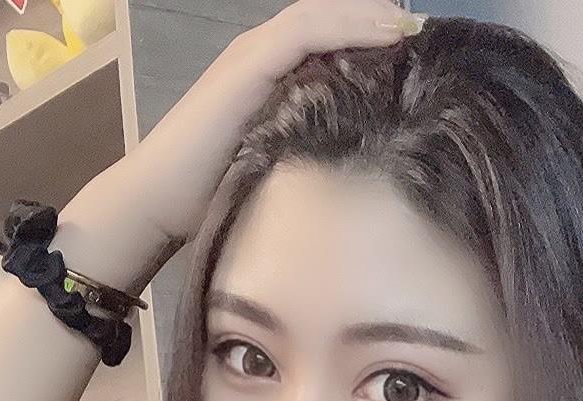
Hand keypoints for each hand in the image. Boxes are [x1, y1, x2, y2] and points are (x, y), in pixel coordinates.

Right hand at [115, 0, 424, 247]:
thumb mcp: (276, 167)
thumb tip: (360, 171)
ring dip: (369, 15)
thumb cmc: (211, 196)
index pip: (328, 43)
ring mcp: (253, 56)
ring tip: (411, 23)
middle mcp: (263, 57)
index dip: (370, 38)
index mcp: (271, 79)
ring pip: (321, 17)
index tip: (416, 51)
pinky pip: (305, 31)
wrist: (159, 201)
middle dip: (377, 20)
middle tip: (423, 30)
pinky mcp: (248, 65)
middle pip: (330, 21)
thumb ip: (308, 152)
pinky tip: (384, 30)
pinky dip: (347, 24)